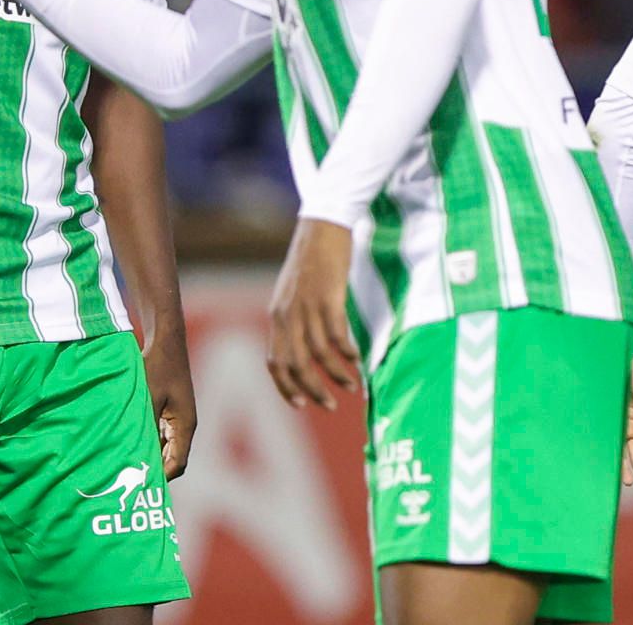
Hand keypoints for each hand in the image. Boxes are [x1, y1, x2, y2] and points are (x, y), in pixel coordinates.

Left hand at [142, 327, 196, 479]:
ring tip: (128, 464)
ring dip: (151, 454)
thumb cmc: (157, 367)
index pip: (177, 463)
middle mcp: (185, 425)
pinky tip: (130, 441)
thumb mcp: (148, 398)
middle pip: (172, 458)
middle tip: (131, 481)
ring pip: (166, 446)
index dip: (161, 476)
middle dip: (155, 469)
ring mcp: (178, 417)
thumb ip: (146, 425)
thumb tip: (138, 451)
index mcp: (185, 426)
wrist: (166, 340)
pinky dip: (149, 440)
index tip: (141, 486)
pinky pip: (161, 433)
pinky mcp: (170, 409)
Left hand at [266, 218, 359, 410]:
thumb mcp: (294, 293)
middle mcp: (287, 314)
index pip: (274, 362)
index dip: (285, 387)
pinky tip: (358, 359)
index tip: (301, 404)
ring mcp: (306, 306)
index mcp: (277, 316)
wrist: (321, 227)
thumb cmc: (312, 261)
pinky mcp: (328, 297)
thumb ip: (296, 319)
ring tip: (352, 386)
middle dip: (312, 390)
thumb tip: (306, 349)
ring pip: (319, 353)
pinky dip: (348, 352)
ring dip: (336, 375)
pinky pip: (338, 335)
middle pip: (295, 364)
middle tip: (330, 405)